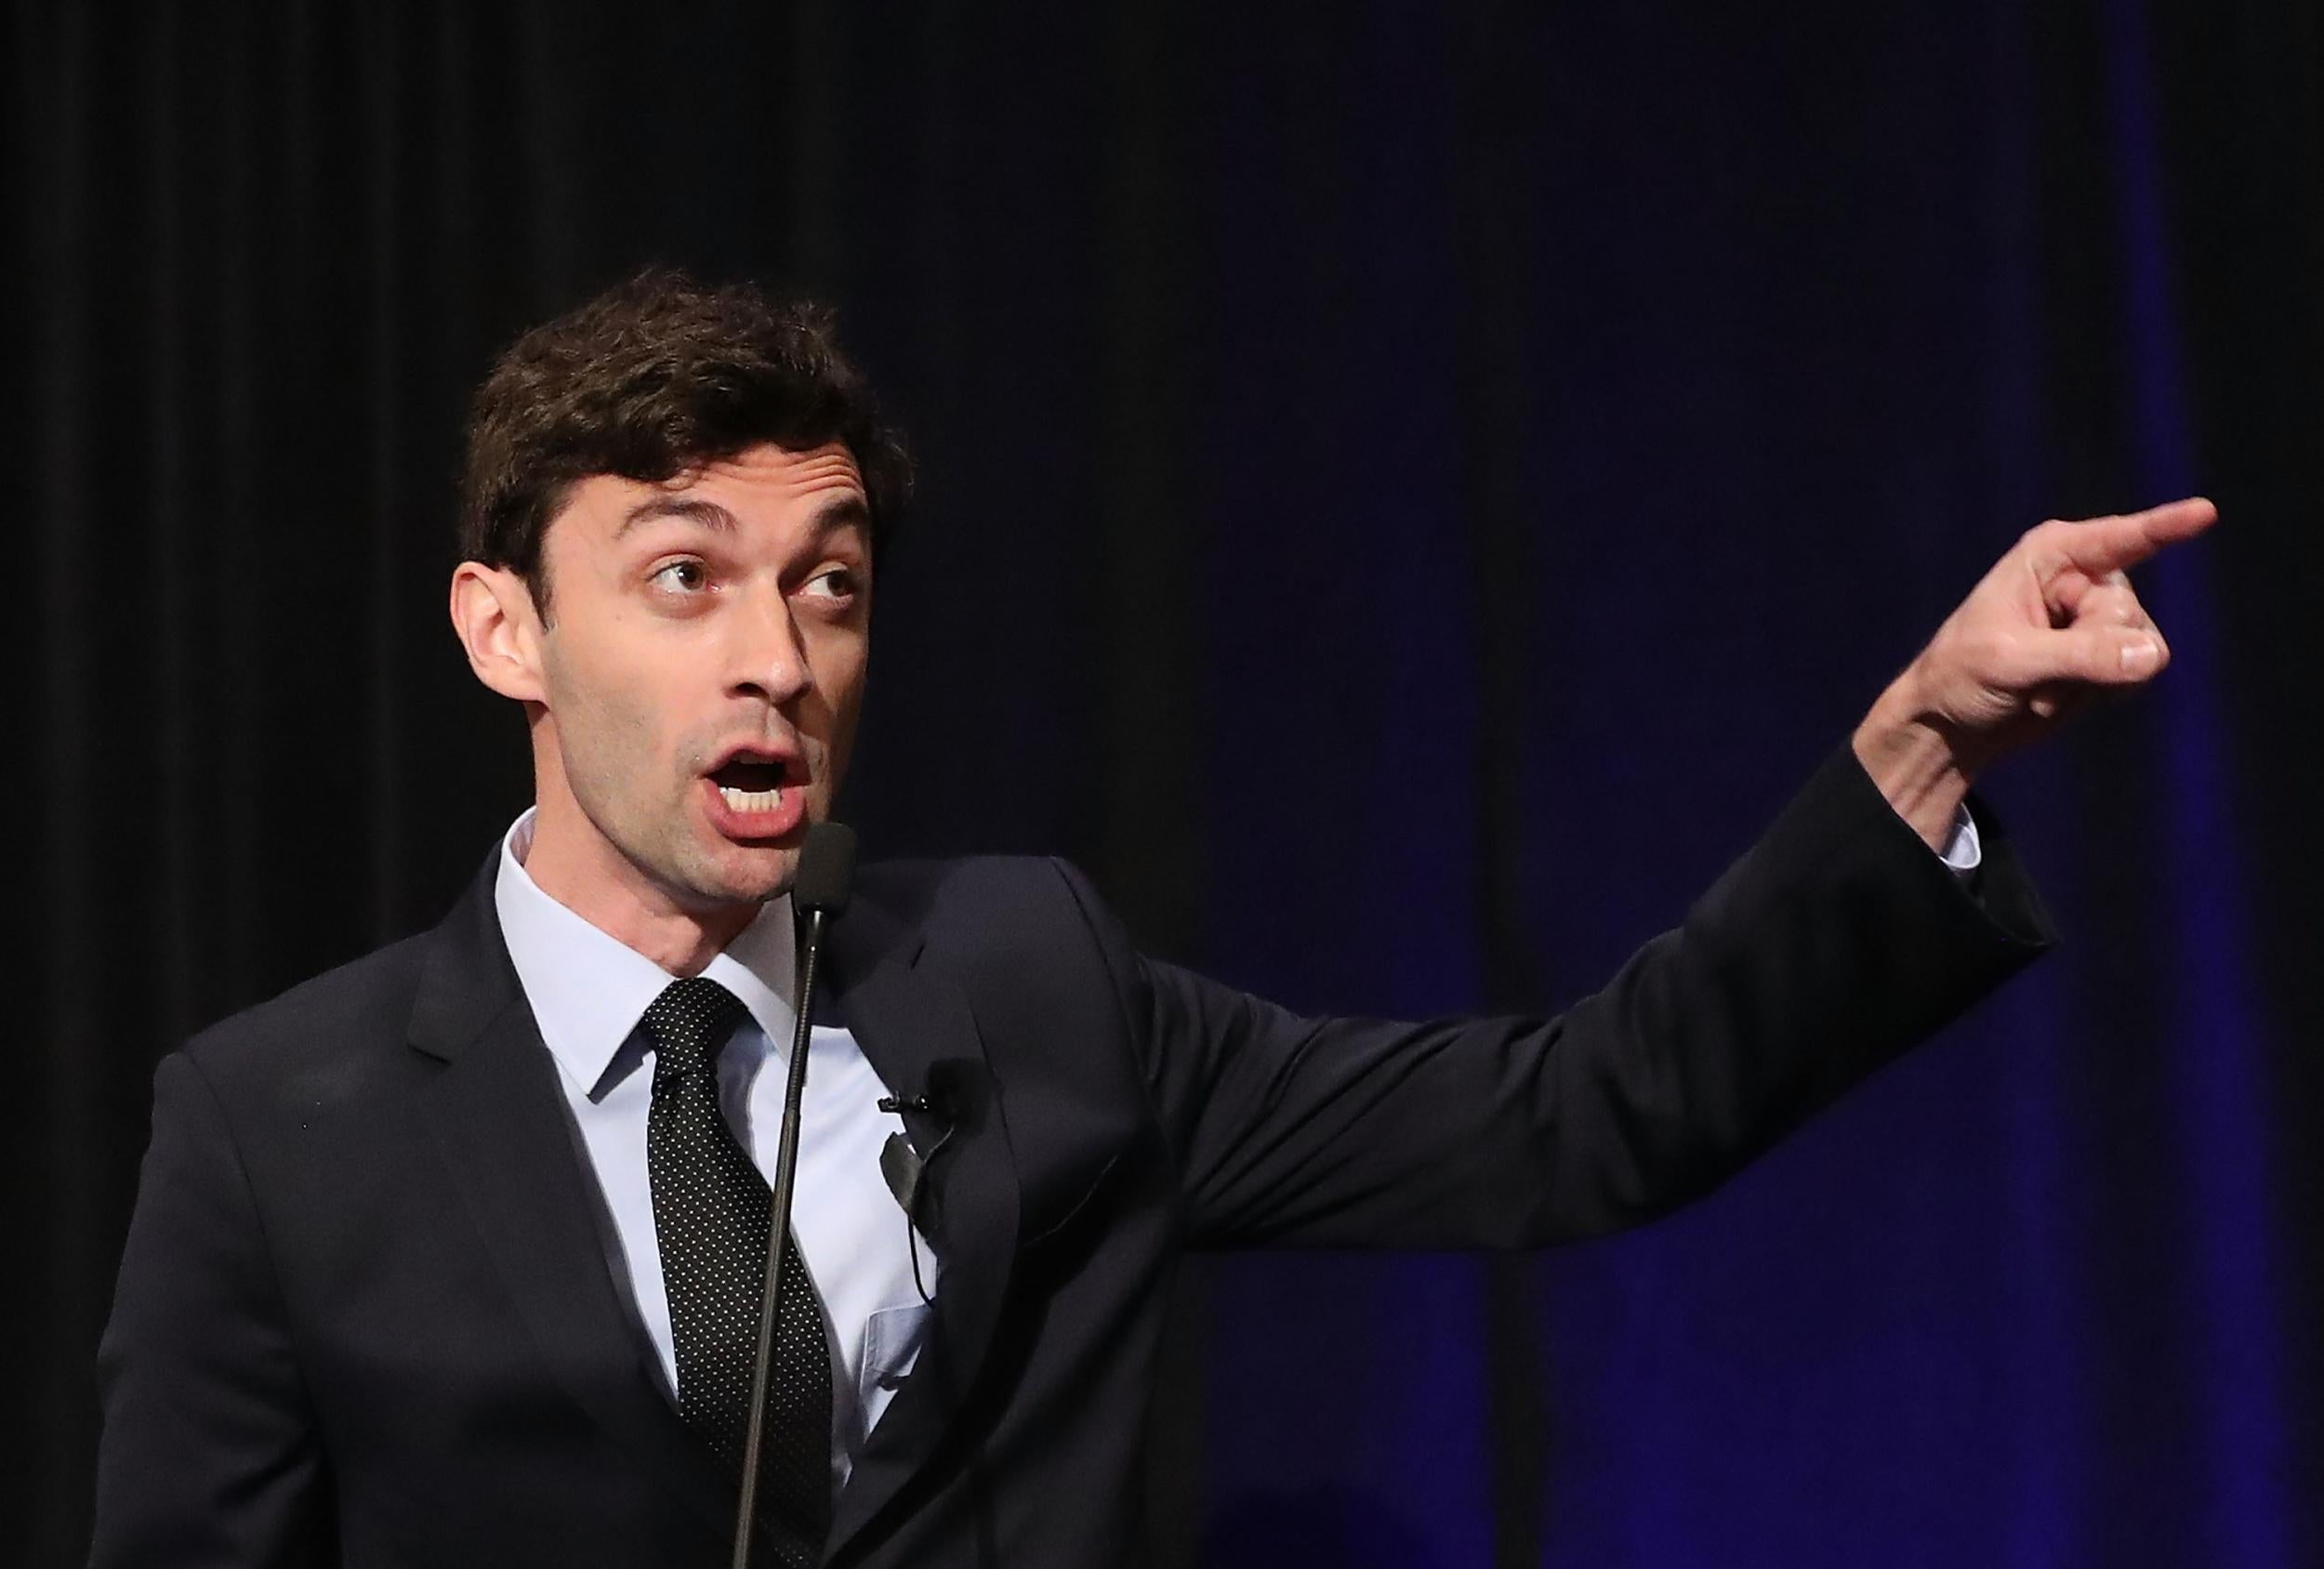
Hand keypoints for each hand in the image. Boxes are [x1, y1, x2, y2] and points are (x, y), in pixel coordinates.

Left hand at [1851, 496, 2218, 847]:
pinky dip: (2104, 691)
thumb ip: (2082, 655)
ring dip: (2093, 679)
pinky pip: (2141, 671)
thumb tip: (2152, 654)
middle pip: (2127, 614)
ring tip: (2040, 685)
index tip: (2205, 512)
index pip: (2119, 538)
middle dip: (2088, 654)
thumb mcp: (2011, 662)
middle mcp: (2086, 576)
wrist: (1953, 724)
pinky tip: (2060, 695)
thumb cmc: (1962, 676)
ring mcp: (2102, 615)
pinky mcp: (2113, 653)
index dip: (2165, 526)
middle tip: (2035, 672)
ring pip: (2143, 646)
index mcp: (2051, 554)